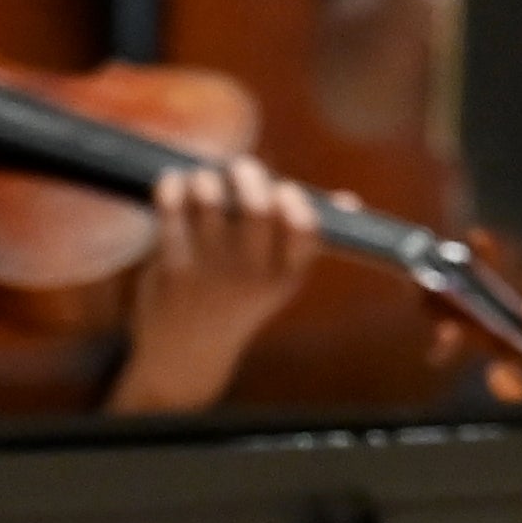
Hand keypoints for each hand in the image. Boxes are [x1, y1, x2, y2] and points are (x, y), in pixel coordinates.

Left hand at [103, 153, 314, 413]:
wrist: (187, 352)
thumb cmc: (239, 297)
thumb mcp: (279, 275)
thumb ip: (306, 236)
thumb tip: (350, 201)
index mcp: (286, 273)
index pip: (306, 230)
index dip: (294, 200)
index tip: (282, 191)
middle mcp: (252, 273)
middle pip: (256, 207)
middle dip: (247, 174)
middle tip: (237, 170)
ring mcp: (212, 272)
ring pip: (211, 201)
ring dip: (206, 179)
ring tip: (202, 181)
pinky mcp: (174, 270)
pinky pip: (172, 214)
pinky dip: (171, 188)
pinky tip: (172, 184)